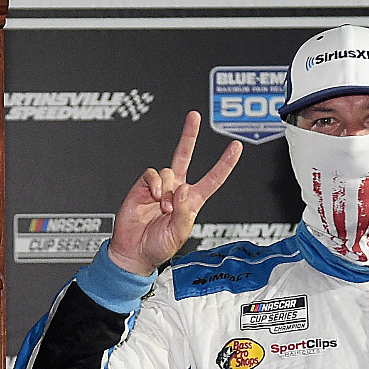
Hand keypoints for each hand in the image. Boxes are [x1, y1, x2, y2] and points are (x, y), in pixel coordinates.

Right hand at [106, 112, 243, 275]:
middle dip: (189, 135)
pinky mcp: (143, 186)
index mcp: (191, 202)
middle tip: (194, 116)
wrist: (133, 252)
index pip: (212, 178)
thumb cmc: (157, 247)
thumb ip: (184, 211)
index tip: (236, 147)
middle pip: (185, 157)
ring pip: (168, 170)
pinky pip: (152, 174)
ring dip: (167, 189)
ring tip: (162, 208)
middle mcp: (176, 191)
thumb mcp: (179, 234)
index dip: (225, 163)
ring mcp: (159, 187)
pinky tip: (153, 197)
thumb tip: (183, 188)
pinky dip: (154, 184)